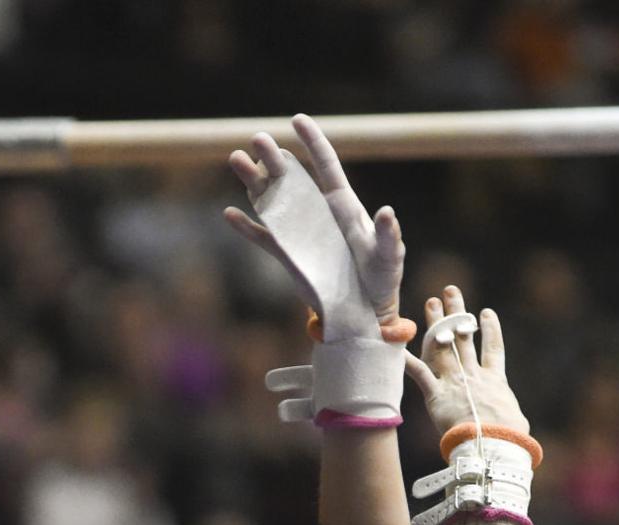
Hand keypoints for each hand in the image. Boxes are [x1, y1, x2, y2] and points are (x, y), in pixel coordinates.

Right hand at [225, 114, 405, 339]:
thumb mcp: (388, 256)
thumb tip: (386, 212)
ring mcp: (301, 232)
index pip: (326, 165)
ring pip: (272, 200)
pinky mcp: (290, 255)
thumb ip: (388, 234)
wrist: (364, 310)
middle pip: (292, 176)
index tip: (296, 120)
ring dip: (253, 182)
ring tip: (236, 160)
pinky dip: (247, 228)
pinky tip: (230, 214)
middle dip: (273, 157)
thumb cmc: (381, 278)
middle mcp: (318, 212)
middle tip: (256, 138)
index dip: (313, 141)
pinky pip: (265, 239)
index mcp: (343, 205)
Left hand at [405, 288, 528, 437]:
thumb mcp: (515, 423)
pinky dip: (408, 362)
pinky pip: (420, 374)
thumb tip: (515, 427)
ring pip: (443, 346)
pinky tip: (397, 348)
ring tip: (432, 303)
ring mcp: (454, 382)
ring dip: (436, 323)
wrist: (493, 445)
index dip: (490, 329)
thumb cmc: (509, 440)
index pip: (493, 348)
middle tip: (450, 293)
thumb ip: (509, 416)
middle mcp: (473, 375)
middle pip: (463, 338)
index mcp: (494, 380)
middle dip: (456, 314)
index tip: (486, 313)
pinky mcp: (437, 396)